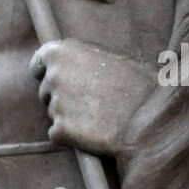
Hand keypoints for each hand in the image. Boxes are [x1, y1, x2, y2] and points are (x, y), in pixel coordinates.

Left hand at [32, 37, 155, 156]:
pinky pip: (57, 134)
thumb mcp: (114, 59)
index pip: (38, 63)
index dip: (46, 73)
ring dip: (69, 117)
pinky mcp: (61, 130)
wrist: (150, 120)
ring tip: (98, 117)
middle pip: (46, 92)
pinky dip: (70, 137)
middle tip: (90, 103)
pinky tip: (93, 132)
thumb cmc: (139, 87)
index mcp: (63, 52)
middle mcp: (54, 75)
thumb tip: (78, 63)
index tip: (54, 81)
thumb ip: (86, 59)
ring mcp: (56, 103)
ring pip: (54, 113)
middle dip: (62, 98)